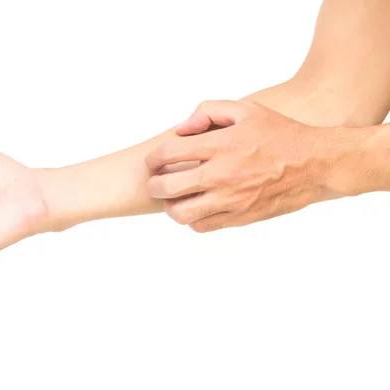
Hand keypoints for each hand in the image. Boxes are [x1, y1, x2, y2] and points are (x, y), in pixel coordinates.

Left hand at [145, 100, 368, 232]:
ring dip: (171, 206)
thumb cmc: (280, 134)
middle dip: (155, 184)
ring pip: (181, 213)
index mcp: (220, 145)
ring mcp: (230, 199)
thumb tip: (182, 128)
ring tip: (175, 199)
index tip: (154, 160)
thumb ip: (209, 111)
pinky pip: (203, 226)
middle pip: (166, 187)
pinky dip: (193, 220)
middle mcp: (221, 174)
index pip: (167, 153)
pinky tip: (198, 207)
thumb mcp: (247, 109)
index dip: (153, 158)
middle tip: (157, 181)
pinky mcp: (240, 217)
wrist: (316, 164)